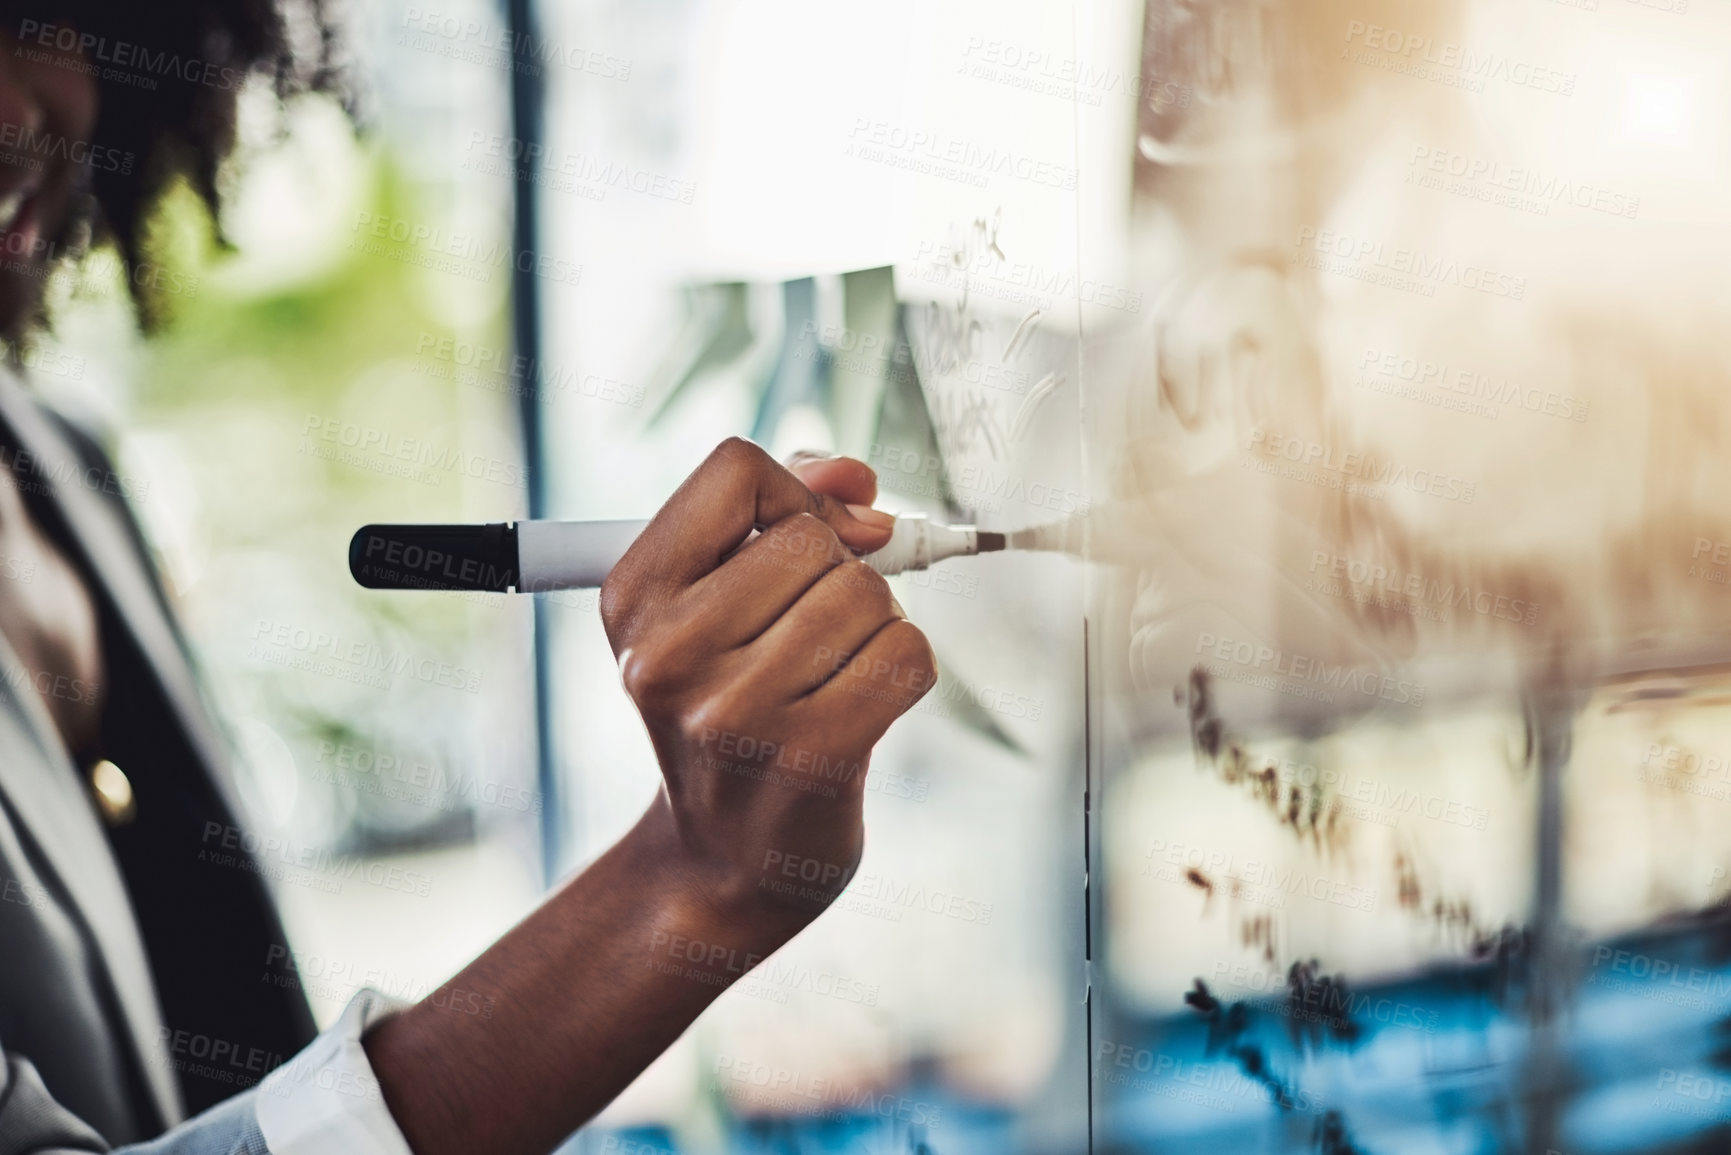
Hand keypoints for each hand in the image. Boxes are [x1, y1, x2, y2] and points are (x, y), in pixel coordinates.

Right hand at [600, 438, 935, 940]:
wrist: (721, 859)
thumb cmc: (728, 712)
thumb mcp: (714, 606)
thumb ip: (781, 516)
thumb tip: (858, 483)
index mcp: (633, 598)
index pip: (737, 472)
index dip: (793, 496)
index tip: (806, 542)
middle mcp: (668, 654)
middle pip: (814, 538)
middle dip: (839, 573)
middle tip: (811, 635)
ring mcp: (736, 711)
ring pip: (866, 595)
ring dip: (874, 625)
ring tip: (832, 675)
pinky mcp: (810, 757)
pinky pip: (905, 655)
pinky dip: (903, 669)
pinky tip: (862, 706)